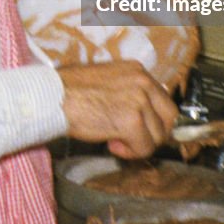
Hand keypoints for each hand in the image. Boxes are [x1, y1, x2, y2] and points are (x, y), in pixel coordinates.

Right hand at [58, 60, 178, 159]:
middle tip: (131, 139)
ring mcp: (139, 101)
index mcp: (138, 70)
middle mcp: (143, 82)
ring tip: (114, 139)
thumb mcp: (108, 81)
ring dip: (138, 144)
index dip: (153, 120)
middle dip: (153, 134)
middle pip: (169, 118)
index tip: (138, 128)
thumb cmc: (71, 90)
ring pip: (157, 136)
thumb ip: (129, 92)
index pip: (164, 100)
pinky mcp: (131, 121)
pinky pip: (143, 148)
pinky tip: (111, 143)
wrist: (54, 97)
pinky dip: (129, 153)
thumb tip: (144, 115)